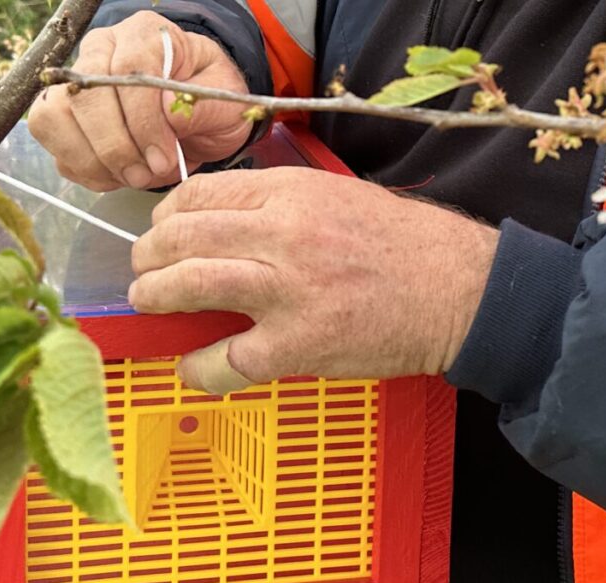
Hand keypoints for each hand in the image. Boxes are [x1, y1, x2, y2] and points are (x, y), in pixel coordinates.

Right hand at [27, 11, 252, 191]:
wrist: (197, 115)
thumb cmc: (209, 100)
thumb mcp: (224, 99)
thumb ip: (201, 105)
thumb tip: (167, 112)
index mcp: (144, 35)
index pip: (126, 71)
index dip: (141, 120)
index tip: (162, 156)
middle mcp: (101, 51)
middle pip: (83, 96)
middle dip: (115, 146)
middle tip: (146, 174)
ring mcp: (75, 83)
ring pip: (54, 118)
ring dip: (93, 160)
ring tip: (133, 177)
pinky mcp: (63, 117)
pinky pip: (57, 148)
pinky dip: (87, 172)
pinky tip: (119, 175)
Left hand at [129, 168, 500, 393]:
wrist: (461, 292)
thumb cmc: (408, 247)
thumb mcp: (340, 198)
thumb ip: (282, 205)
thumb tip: (224, 222)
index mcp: (292, 193)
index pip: (201, 194)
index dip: (168, 214)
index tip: (163, 229)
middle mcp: (283, 234)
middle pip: (183, 235)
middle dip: (149, 254)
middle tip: (144, 270)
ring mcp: (288, 291)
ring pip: (189, 284)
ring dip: (155, 295)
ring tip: (149, 302)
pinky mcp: (298, 345)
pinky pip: (224, 360)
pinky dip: (197, 368)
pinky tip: (192, 368)